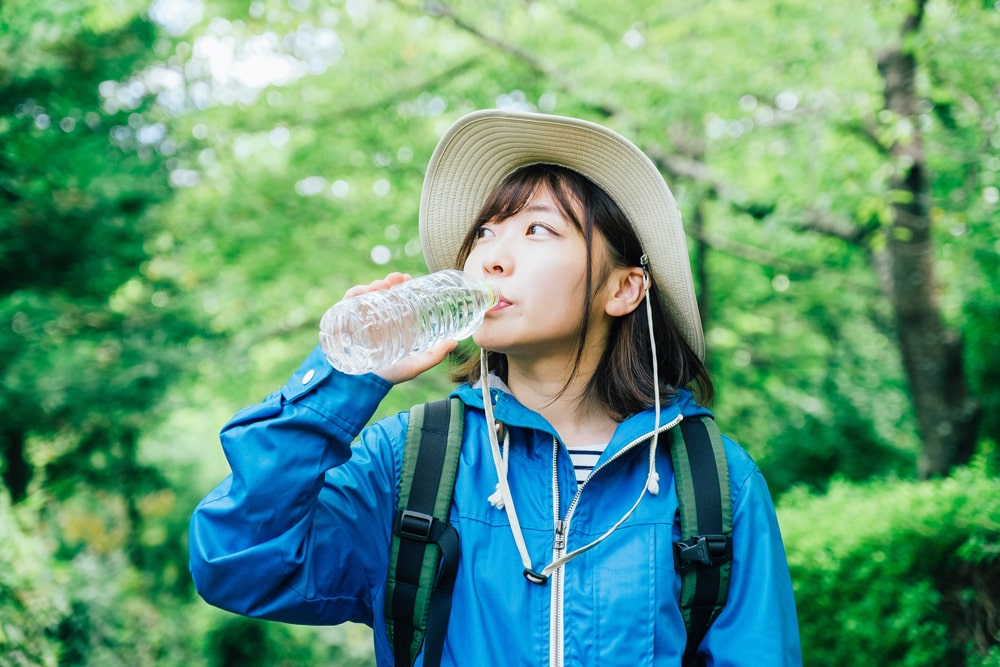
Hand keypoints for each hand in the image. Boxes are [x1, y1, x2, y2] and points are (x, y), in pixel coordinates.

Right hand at [342, 273, 456, 384]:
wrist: (361, 388)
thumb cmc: (387, 376)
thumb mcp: (414, 365)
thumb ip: (434, 356)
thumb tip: (456, 342)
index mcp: (389, 325)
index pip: (394, 299)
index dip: (400, 286)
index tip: (408, 278)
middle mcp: (373, 320)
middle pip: (379, 294)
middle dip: (388, 282)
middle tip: (398, 278)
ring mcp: (357, 320)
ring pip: (364, 296)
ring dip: (373, 285)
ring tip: (384, 284)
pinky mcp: (343, 323)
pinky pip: (346, 304)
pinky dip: (355, 294)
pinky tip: (365, 292)